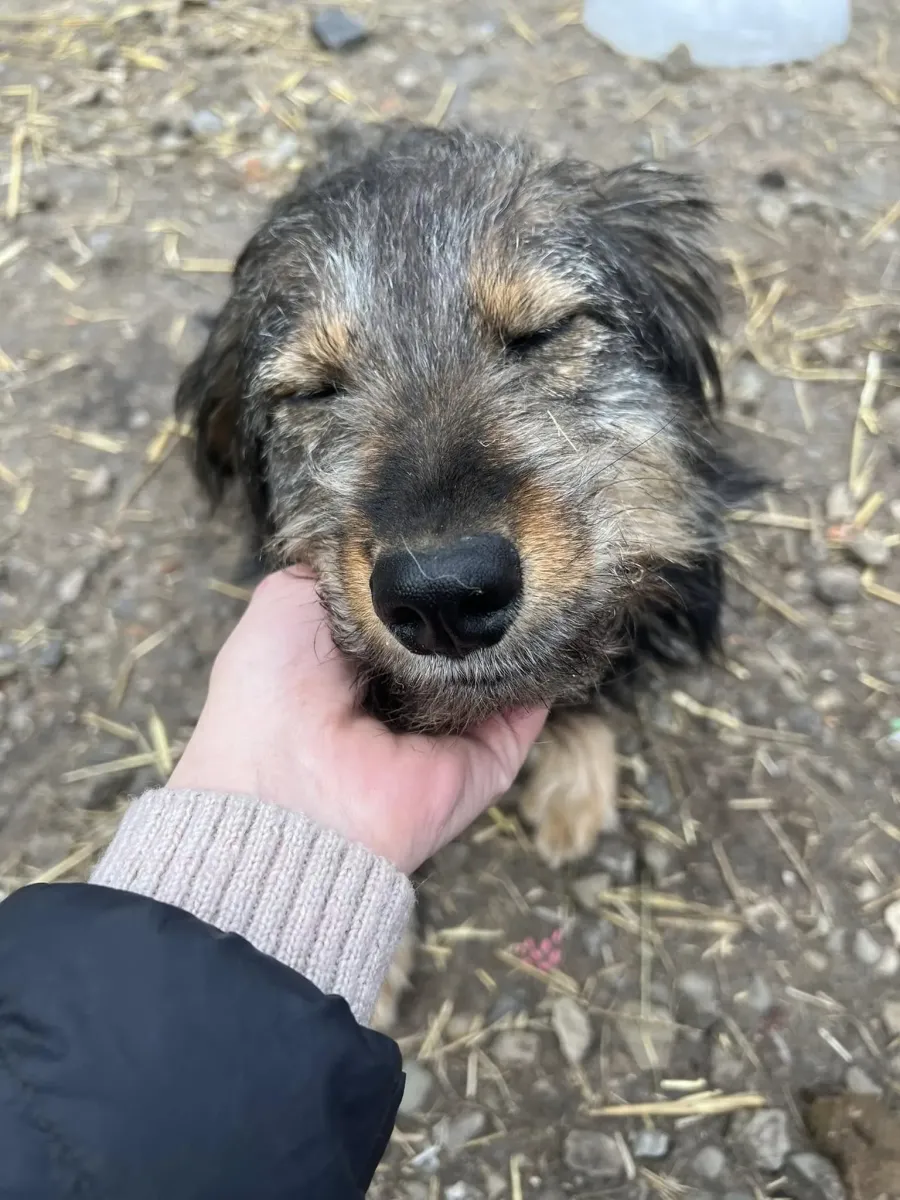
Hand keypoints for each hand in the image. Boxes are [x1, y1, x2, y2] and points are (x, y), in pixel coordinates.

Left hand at [169, 570, 546, 873]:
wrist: (283, 798)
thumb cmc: (268, 697)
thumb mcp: (284, 605)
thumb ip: (337, 568)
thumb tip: (391, 542)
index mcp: (358, 659)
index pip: (413, 604)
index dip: (434, 564)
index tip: (466, 515)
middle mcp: (406, 693)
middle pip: (462, 632)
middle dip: (483, 590)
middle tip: (516, 534)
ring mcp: (450, 729)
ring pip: (502, 667)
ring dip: (521, 624)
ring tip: (543, 564)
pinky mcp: (483, 763)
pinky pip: (527, 711)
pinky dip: (543, 672)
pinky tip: (557, 619)